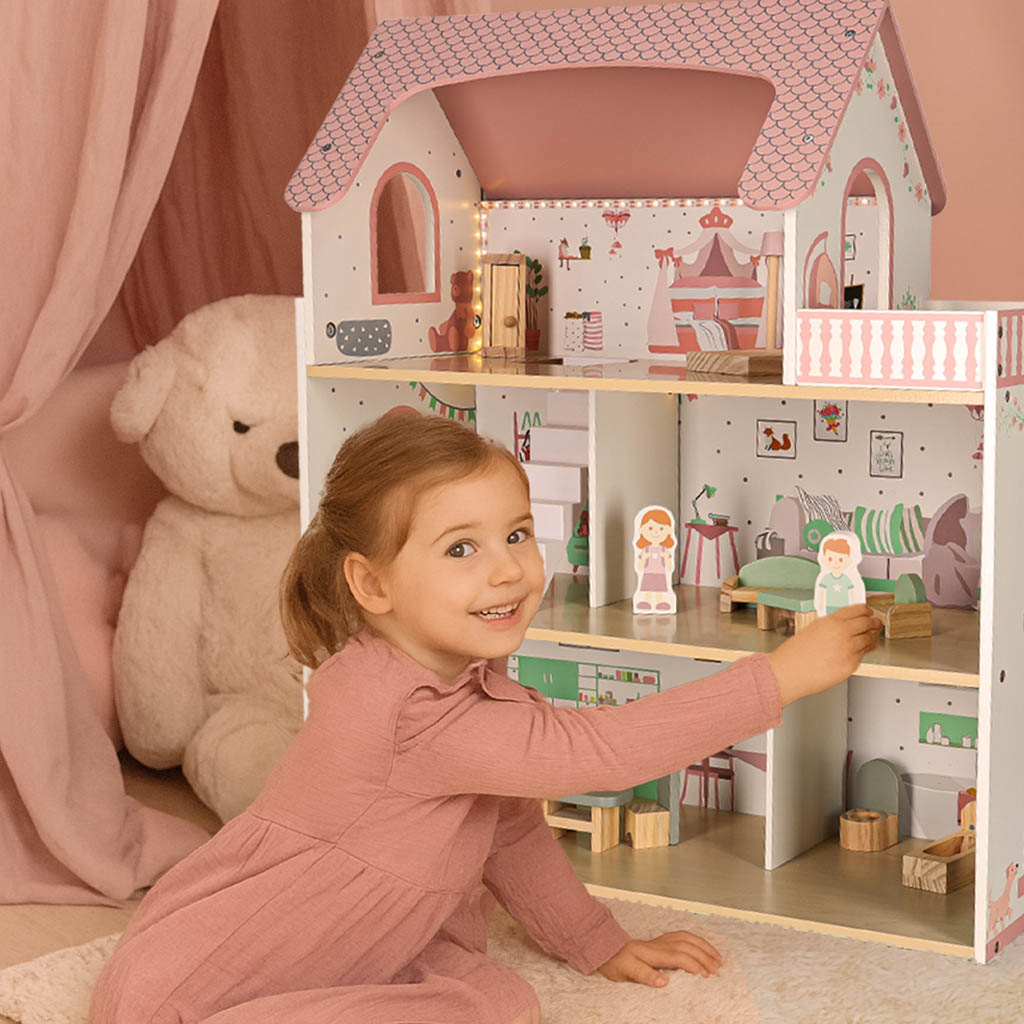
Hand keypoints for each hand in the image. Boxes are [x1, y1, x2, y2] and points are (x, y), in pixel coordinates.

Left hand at [596, 931, 721, 985]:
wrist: (607, 949)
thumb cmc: (616, 962)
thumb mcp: (627, 972)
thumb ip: (645, 975)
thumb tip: (664, 981)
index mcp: (653, 952)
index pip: (679, 956)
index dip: (694, 965)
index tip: (706, 976)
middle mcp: (660, 944)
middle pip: (687, 946)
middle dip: (705, 956)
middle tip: (718, 970)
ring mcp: (661, 941)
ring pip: (687, 938)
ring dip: (704, 946)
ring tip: (717, 957)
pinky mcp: (661, 941)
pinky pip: (683, 936)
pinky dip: (696, 940)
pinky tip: (702, 946)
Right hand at [769, 603, 881, 705]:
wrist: (789, 672)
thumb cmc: (794, 654)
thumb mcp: (812, 629)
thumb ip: (830, 625)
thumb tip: (844, 625)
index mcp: (831, 621)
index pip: (857, 609)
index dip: (865, 610)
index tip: (867, 612)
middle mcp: (842, 633)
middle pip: (868, 623)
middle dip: (873, 622)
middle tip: (875, 623)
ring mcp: (848, 650)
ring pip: (869, 640)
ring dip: (872, 637)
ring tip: (871, 637)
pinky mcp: (851, 665)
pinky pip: (863, 656)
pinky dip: (863, 652)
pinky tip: (859, 651)